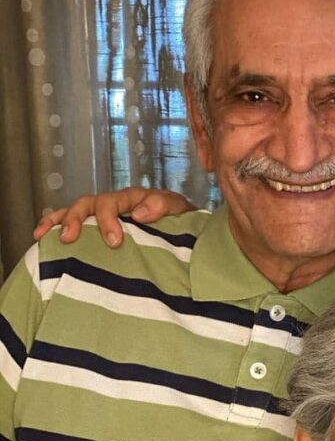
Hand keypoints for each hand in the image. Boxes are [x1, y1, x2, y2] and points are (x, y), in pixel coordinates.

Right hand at [33, 187, 195, 246]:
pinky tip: (41, 239)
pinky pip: (73, 223)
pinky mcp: (98, 227)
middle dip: (76, 219)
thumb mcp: (179, 209)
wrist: (186, 227)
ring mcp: (103, 214)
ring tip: (43, 236)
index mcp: (132, 199)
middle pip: (88, 204)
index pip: (113, 203)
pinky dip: (55, 227)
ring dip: (58, 221)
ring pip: (75, 211)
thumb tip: (140, 213)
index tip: (114, 241)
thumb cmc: (180, 219)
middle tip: (70, 239)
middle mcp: (114, 203)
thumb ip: (162, 205)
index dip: (109, 220)